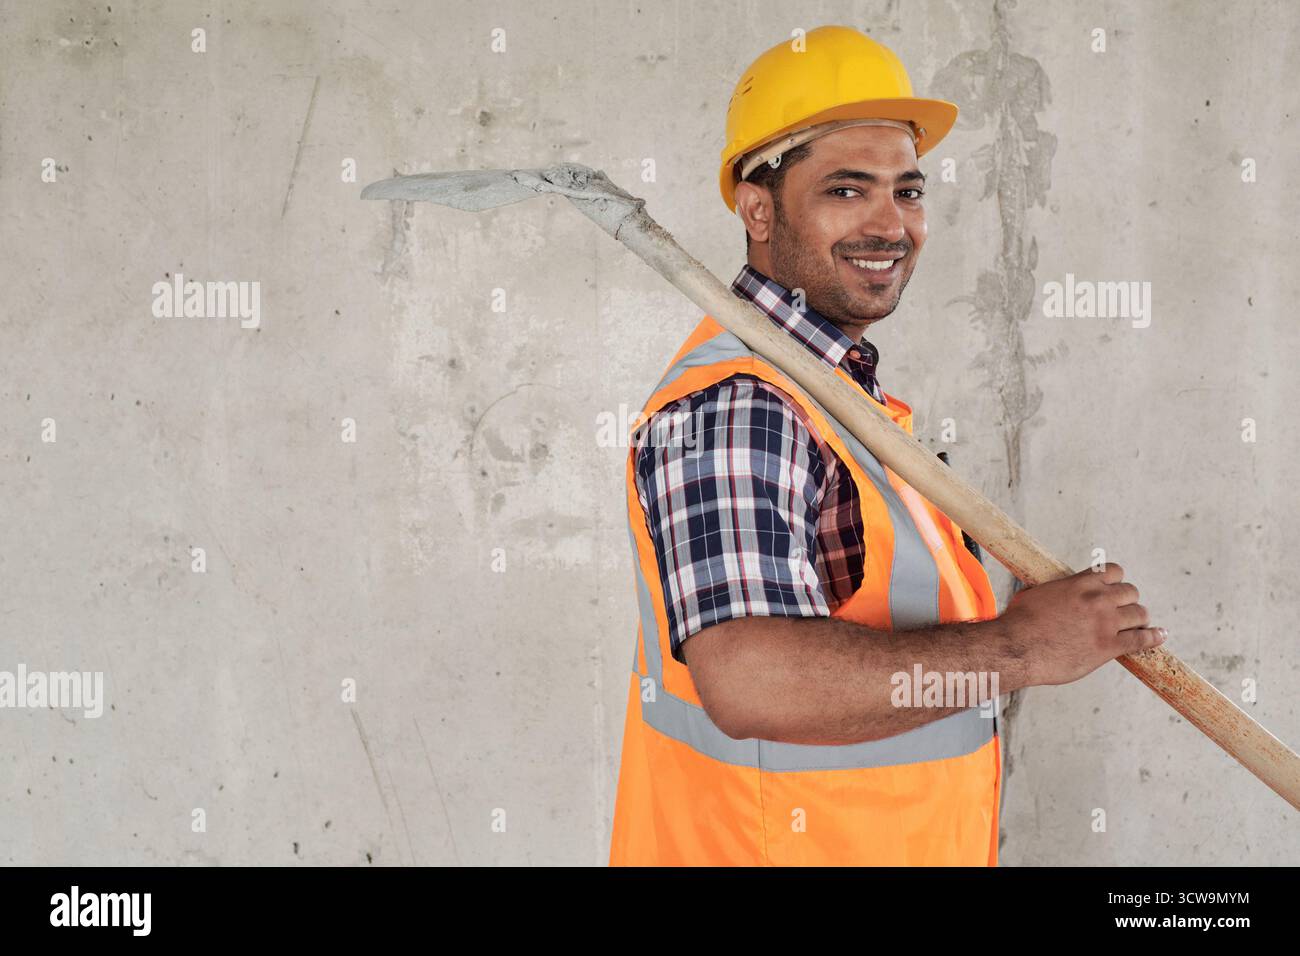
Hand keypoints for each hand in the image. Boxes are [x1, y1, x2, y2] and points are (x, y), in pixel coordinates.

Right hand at [1001, 563, 1165, 686]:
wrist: (1016, 648)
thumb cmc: (1019, 623)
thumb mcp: (1035, 594)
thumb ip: (1055, 591)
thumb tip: (1053, 591)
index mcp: (1080, 583)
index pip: (1114, 571)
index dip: (1116, 581)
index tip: (1114, 589)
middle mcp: (1097, 599)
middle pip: (1131, 592)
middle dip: (1128, 601)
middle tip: (1123, 611)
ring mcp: (1105, 623)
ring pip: (1140, 614)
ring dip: (1138, 619)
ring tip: (1136, 625)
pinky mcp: (1108, 647)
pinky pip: (1142, 640)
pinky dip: (1154, 637)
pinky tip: (1159, 636)